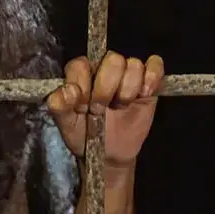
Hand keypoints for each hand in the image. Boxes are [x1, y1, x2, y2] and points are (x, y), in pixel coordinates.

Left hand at [47, 51, 163, 169]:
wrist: (108, 153)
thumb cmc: (83, 133)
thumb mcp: (66, 123)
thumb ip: (59, 105)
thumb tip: (69, 90)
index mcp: (80, 73)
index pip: (81, 64)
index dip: (83, 84)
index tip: (83, 107)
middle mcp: (102, 68)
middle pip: (112, 60)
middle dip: (107, 88)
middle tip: (101, 109)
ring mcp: (127, 73)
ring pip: (133, 64)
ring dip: (128, 89)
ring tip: (121, 106)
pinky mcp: (148, 82)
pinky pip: (155, 65)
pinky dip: (152, 77)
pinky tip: (144, 95)